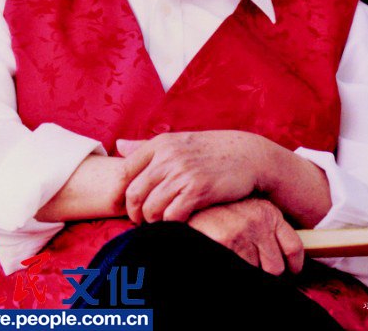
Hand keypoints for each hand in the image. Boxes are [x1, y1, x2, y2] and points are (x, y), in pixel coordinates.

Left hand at [117, 131, 270, 223]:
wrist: (250, 155)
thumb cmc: (212, 151)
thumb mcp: (179, 142)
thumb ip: (146, 146)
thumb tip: (117, 145)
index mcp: (160, 143)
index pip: (124, 171)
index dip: (120, 194)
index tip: (125, 208)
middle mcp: (168, 156)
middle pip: (134, 194)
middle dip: (134, 214)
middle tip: (143, 222)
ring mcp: (183, 173)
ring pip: (151, 209)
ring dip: (153, 223)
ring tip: (161, 224)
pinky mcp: (198, 189)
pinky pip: (171, 216)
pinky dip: (171, 225)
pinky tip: (179, 224)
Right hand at [188, 198, 303, 274]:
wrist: (189, 198)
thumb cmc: (217, 209)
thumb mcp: (245, 211)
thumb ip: (262, 230)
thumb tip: (283, 264)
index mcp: (268, 212)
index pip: (294, 248)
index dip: (293, 267)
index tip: (289, 272)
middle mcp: (258, 221)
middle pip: (276, 267)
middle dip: (264, 272)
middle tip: (251, 265)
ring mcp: (242, 233)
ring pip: (258, 273)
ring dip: (247, 272)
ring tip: (234, 259)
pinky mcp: (225, 242)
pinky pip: (241, 272)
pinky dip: (235, 272)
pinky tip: (227, 260)